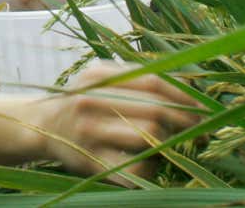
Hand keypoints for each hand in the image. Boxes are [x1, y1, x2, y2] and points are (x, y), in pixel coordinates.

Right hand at [0, 61, 197, 183]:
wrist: (41, 125)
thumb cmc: (83, 100)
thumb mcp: (101, 77)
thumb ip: (136, 76)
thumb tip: (189, 89)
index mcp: (98, 76)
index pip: (154, 81)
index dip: (184, 95)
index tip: (204, 106)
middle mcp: (91, 102)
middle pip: (156, 110)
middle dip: (186, 122)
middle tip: (199, 129)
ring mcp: (90, 133)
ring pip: (151, 138)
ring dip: (170, 143)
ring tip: (174, 144)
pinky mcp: (92, 162)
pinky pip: (137, 168)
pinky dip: (152, 167)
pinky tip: (152, 162)